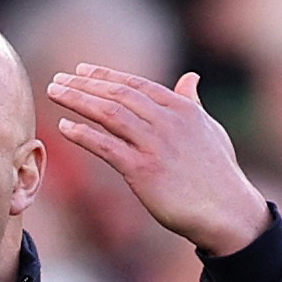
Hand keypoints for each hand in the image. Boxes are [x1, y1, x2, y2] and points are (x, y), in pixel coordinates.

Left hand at [46, 65, 269, 255]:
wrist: (227, 211)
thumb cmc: (219, 173)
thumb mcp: (210, 130)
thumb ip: (193, 103)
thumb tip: (190, 78)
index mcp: (182, 109)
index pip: (136, 85)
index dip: (105, 76)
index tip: (81, 71)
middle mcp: (167, 121)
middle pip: (117, 95)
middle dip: (84, 84)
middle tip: (57, 79)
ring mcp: (154, 144)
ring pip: (108, 114)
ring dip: (77, 100)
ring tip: (53, 93)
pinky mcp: (143, 169)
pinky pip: (106, 146)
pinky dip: (83, 134)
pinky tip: (65, 127)